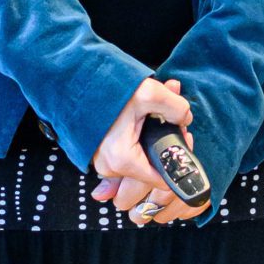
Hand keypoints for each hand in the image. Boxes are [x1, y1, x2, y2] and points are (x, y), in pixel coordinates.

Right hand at [90, 78, 207, 226]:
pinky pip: (129, 157)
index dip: (178, 160)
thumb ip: (176, 107)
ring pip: (142, 162)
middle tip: (175, 124)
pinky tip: (145, 123)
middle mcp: (110, 169)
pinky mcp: (102, 156)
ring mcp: (104, 163)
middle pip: (153, 171)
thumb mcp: (149, 93)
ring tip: (160, 118)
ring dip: (154, 144)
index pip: (163, 182)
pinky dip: (140, 142)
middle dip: (167, 149)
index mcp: (123, 160)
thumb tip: (184, 120)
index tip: (184, 139)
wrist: (79, 81)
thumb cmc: (110, 90)